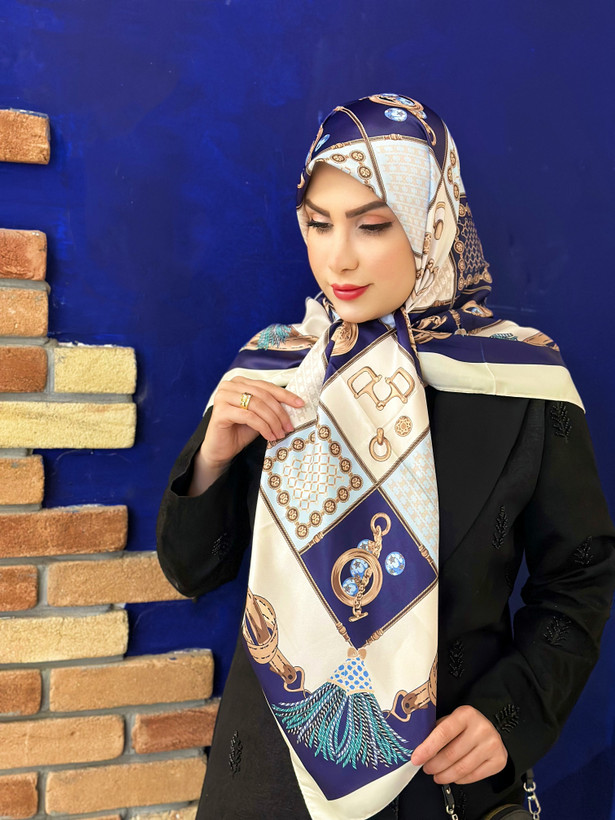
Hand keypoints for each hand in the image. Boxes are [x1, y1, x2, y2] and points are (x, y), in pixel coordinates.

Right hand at [189, 377, 303, 494]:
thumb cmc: (240, 431)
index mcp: (240, 382)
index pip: (267, 386)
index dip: (285, 395)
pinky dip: (263, 427)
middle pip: (263, 395)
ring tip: (280, 433)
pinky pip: (249, 416)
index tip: (300, 404)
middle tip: (289, 426)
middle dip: (280, 412)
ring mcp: (222, 397)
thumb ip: (271, 406)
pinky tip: (269, 436)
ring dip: (273, 421)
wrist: (221, 449)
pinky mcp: (220, 411)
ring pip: (257, 405)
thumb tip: (295, 404)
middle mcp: (229, 385)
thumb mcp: (260, 416)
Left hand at [410, 705, 507, 784]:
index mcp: (466, 714)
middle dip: (434, 765)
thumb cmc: (466, 725)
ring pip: (462, 768)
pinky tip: (453, 776)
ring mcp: (492, 745)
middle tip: (426, 768)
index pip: (443, 733)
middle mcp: (481, 728)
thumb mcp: (450, 720)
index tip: (416, 758)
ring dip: (445, 775)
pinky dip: (460, 779)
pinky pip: (474, 776)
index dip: (427, 748)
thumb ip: (435, 731)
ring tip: (437, 775)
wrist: (491, 729)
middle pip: (452, 754)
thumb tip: (417, 748)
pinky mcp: (498, 760)